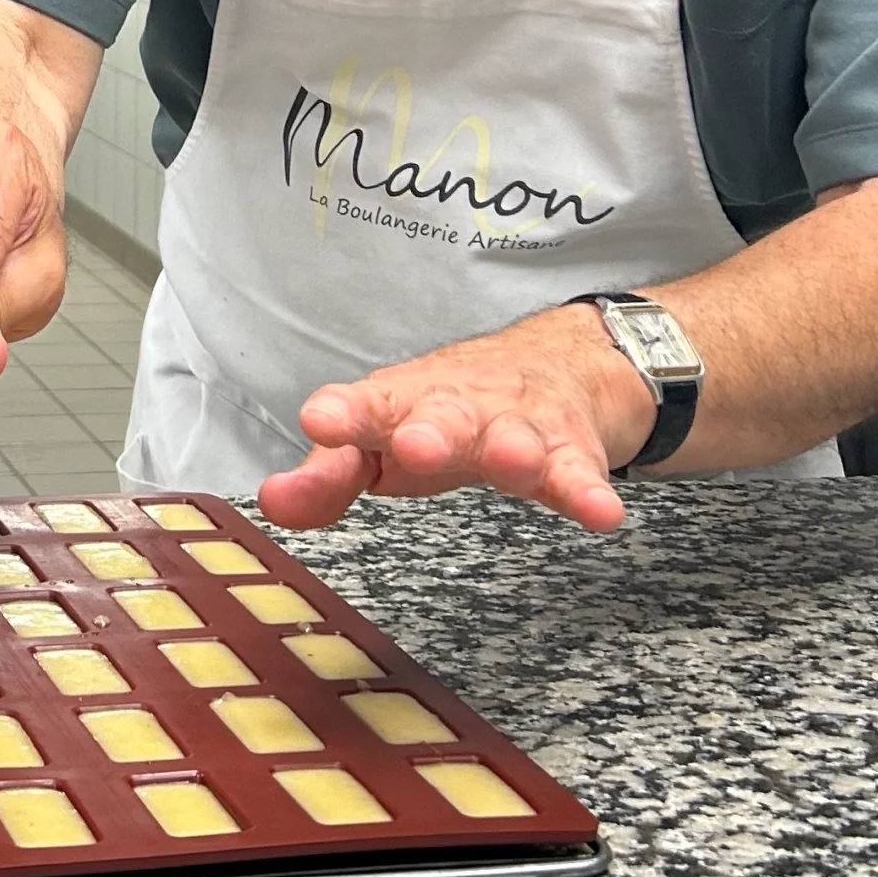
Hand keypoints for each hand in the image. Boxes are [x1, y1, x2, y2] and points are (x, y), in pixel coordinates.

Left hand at [258, 303, 657, 534]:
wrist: (552, 364)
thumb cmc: (445, 411)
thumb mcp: (380, 441)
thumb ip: (328, 477)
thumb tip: (275, 501)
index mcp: (400, 404)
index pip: (364, 406)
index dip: (343, 413)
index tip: (320, 419)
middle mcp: (457, 407)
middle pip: (442, 417)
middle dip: (429, 431)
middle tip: (414, 444)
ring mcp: (516, 425)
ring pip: (516, 438)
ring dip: (515, 451)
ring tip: (514, 464)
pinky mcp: (569, 449)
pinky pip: (580, 472)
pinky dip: (590, 491)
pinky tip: (602, 512)